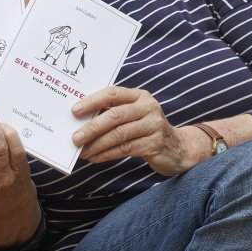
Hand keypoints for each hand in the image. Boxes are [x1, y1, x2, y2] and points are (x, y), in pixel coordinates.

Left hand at [71, 86, 202, 174]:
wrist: (177, 148)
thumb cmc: (145, 129)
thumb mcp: (133, 115)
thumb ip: (112, 112)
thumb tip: (79, 120)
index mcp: (139, 95)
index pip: (113, 93)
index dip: (92, 101)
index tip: (74, 110)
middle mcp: (148, 107)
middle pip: (115, 116)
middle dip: (92, 127)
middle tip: (75, 138)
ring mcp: (154, 125)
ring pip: (119, 134)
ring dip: (97, 144)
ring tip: (82, 151)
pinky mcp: (155, 144)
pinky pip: (125, 149)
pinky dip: (107, 154)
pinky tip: (95, 157)